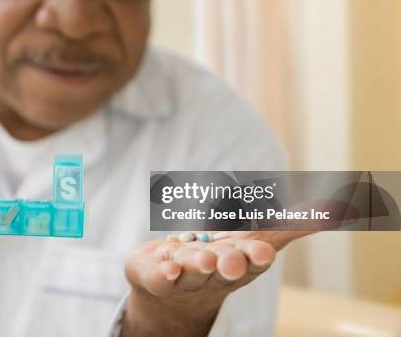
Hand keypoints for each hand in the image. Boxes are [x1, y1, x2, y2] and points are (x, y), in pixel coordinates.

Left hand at [122, 231, 312, 336]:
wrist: (170, 287)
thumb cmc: (219, 257)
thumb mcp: (255, 239)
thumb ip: (290, 224)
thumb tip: (339, 206)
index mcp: (239, 263)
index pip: (250, 260)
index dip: (255, 256)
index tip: (263, 252)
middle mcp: (213, 273)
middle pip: (223, 269)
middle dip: (230, 265)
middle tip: (233, 262)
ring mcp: (182, 276)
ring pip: (191, 271)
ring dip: (197, 266)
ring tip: (202, 260)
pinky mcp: (154, 274)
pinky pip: (158, 275)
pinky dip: (162, 272)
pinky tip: (165, 266)